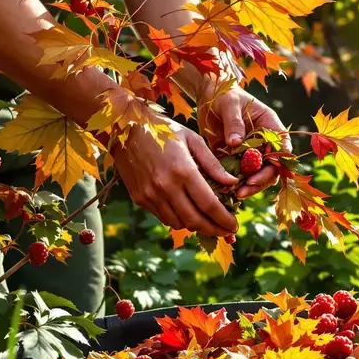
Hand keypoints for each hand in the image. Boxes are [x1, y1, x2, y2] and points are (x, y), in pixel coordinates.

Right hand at [112, 122, 238, 235]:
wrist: (124, 127)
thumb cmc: (164, 129)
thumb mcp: (193, 140)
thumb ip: (213, 164)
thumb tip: (233, 184)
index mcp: (183, 170)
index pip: (209, 205)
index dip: (224, 219)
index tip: (234, 225)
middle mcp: (165, 187)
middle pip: (195, 221)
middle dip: (214, 230)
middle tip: (225, 231)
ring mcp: (150, 195)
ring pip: (178, 223)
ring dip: (196, 226)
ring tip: (208, 221)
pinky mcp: (139, 199)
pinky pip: (164, 217)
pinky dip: (178, 219)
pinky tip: (188, 212)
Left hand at [203, 87, 291, 198]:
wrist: (209, 95)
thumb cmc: (224, 94)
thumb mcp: (229, 104)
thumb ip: (234, 122)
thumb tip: (235, 142)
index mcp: (271, 127)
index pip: (283, 149)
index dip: (277, 165)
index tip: (259, 174)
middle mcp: (265, 143)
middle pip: (272, 169)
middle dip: (260, 181)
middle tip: (243, 191)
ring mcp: (251, 153)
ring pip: (257, 176)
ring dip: (248, 187)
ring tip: (234, 194)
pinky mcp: (236, 159)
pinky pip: (239, 175)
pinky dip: (233, 184)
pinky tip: (223, 191)